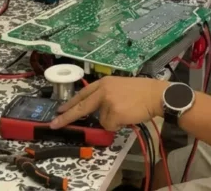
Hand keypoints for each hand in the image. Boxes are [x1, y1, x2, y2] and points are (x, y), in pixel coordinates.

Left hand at [50, 77, 167, 131]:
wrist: (156, 95)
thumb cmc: (141, 91)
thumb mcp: (119, 86)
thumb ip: (105, 95)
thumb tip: (95, 110)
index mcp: (103, 83)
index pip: (82, 94)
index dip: (70, 103)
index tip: (59, 110)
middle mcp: (103, 90)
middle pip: (80, 107)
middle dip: (66, 117)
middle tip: (54, 124)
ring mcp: (107, 102)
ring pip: (102, 120)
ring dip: (112, 120)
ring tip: (127, 111)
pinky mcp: (114, 113)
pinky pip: (110, 126)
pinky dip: (119, 125)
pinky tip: (128, 116)